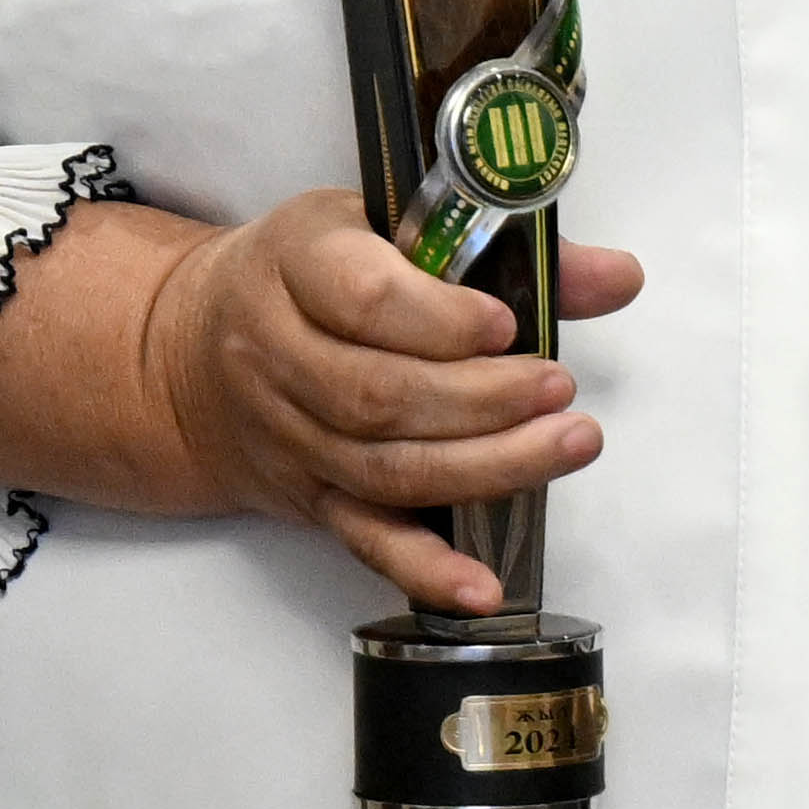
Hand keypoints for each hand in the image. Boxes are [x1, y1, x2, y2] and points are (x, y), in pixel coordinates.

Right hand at [0, 190, 643, 616]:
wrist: (190, 350)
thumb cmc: (318, 271)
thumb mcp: (389, 223)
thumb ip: (505, 249)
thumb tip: (618, 277)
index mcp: (299, 264)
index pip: (362, 297)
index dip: (439, 318)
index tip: (508, 323)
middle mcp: (278, 353)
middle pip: (378, 395)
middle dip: (482, 399)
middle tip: (560, 389)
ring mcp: (289, 436)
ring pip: (383, 468)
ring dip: (483, 468)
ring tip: (566, 445)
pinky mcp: (307, 498)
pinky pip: (365, 540)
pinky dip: (425, 569)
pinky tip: (483, 585)